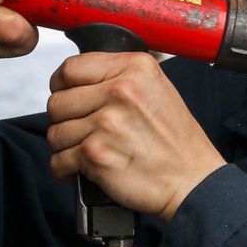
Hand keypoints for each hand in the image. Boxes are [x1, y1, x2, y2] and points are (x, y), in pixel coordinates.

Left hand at [46, 52, 225, 224]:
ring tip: (90, 150)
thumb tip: (76, 79)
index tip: (67, 97)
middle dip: (64, 120)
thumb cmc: (175, 140)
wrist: (191, 179)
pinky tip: (84, 168)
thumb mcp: (156, 88)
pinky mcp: (96, 154)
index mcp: (135, 67)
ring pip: (54, 133)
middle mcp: (121, 90)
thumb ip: (119, 76)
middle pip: (57, 101)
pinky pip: (58, 161)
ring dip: (66, 147)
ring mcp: (107, 123)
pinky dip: (66, 170)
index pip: (70, 68)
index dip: (62, 86)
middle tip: (84, 131)